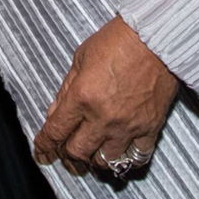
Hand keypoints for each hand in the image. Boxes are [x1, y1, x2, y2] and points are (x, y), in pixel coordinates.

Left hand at [33, 15, 177, 176]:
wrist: (155, 37)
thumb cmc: (118, 40)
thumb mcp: (81, 57)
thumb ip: (66, 89)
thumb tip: (54, 113)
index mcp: (82, 96)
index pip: (56, 131)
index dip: (45, 144)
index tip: (42, 149)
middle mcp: (103, 117)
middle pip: (78, 152)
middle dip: (67, 153)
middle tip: (67, 149)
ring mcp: (128, 126)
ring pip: (105, 161)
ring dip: (95, 159)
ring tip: (93, 151)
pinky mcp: (150, 128)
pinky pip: (136, 158)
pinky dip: (126, 159)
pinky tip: (120, 152)